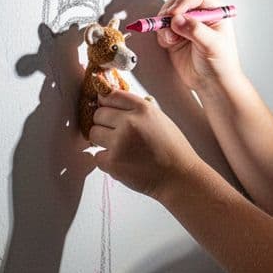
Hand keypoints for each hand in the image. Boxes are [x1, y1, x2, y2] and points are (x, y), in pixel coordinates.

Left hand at [87, 90, 202, 197]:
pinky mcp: (113, 162)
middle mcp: (129, 122)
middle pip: (98, 114)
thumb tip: (111, 101)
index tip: (106, 108)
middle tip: (117, 134)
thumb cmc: (172, 149)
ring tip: (121, 148)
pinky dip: (106, 160)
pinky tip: (124, 162)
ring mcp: (119, 143)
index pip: (110, 95)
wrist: (180, 177)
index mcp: (142, 109)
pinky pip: (97, 156)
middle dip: (104, 123)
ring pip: (93, 133)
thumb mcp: (159, 119)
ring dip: (102, 141)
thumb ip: (136, 109)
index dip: (105, 102)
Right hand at [155, 0, 242, 92]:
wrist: (213, 85)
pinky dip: (162, 34)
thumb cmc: (221, 64)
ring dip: (164, 23)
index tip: (175, 13)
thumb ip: (195, 30)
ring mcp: (186, 26)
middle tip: (166, 21)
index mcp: (215, 12)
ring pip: (169, 14)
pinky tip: (170, 43)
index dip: (185, 0)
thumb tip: (177, 19)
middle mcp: (200, 16)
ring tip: (171, 38)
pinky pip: (163, 28)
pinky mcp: (175, 37)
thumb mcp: (212, 45)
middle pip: (180, 0)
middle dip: (171, 10)